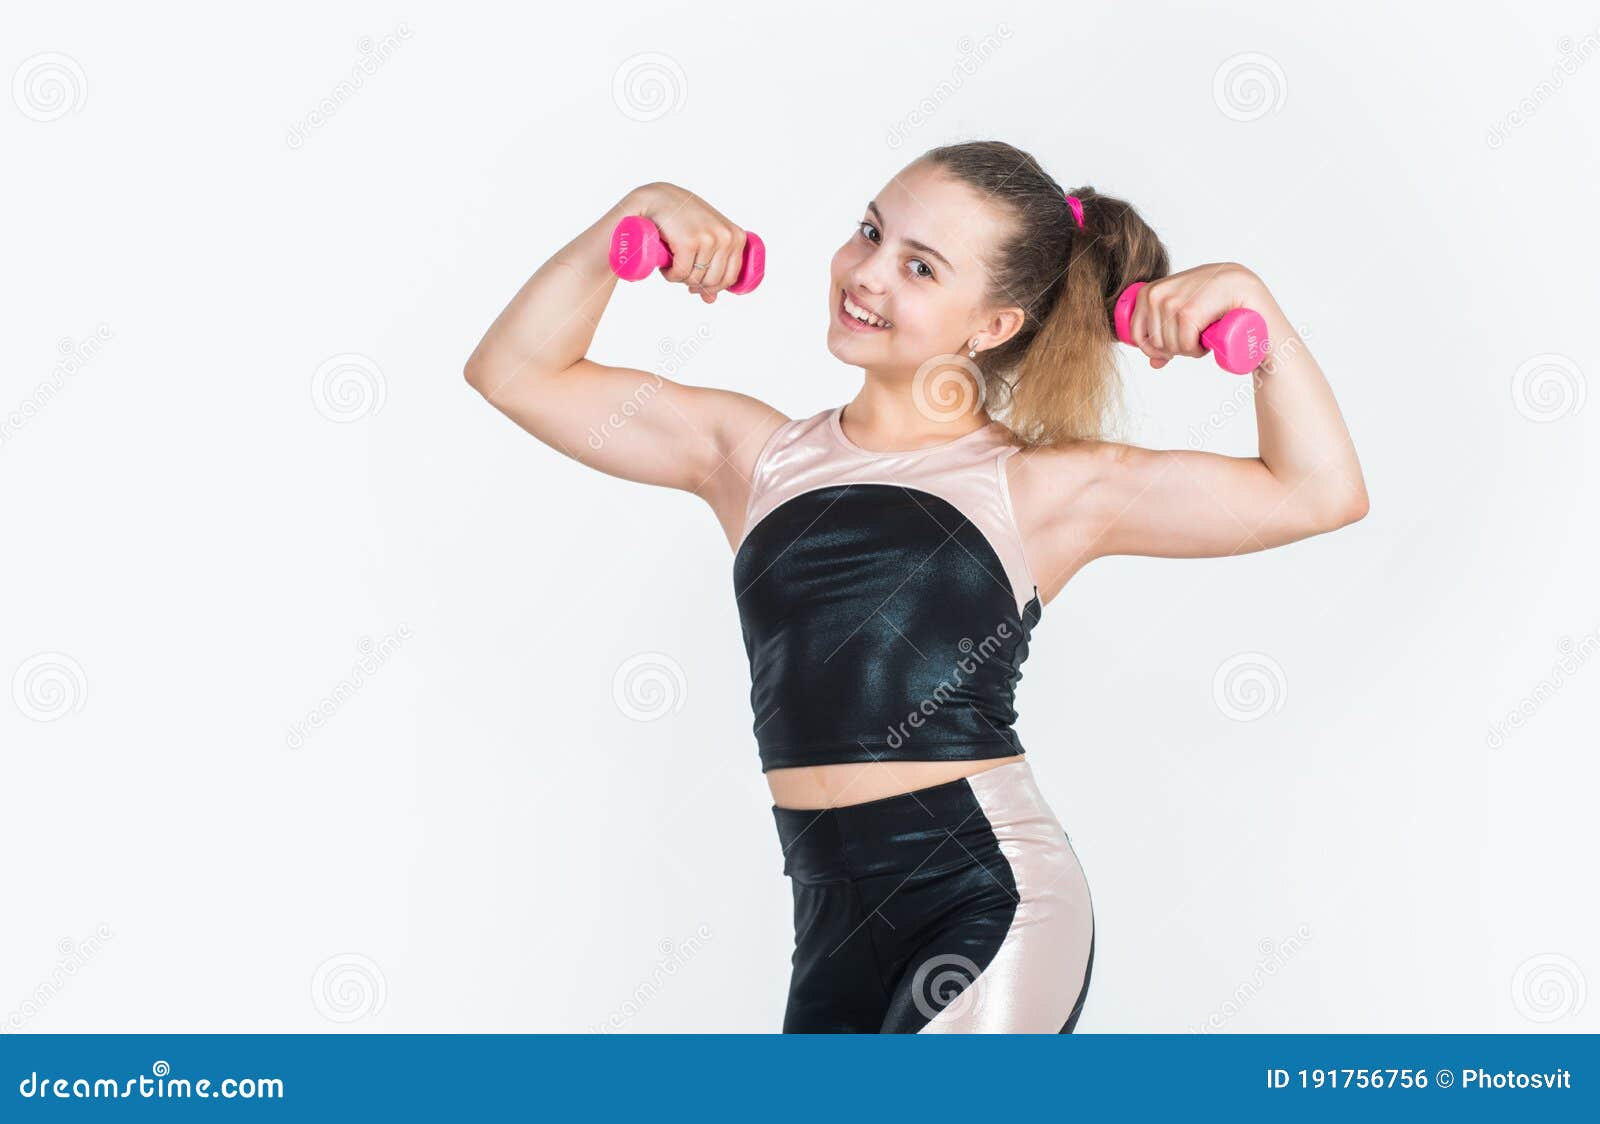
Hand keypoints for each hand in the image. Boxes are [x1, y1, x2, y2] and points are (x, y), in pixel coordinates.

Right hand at [622, 182, 749, 303]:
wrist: (656, 198)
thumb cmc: (681, 219)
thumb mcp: (703, 241)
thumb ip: (712, 268)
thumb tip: (711, 300)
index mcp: (736, 237)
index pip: (730, 277)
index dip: (711, 286)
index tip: (695, 283)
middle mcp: (726, 237)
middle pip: (713, 282)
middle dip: (693, 282)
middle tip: (679, 269)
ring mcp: (709, 238)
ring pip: (696, 279)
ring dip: (680, 278)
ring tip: (672, 262)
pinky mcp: (689, 241)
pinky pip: (681, 274)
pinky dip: (670, 275)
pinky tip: (666, 265)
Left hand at [1123, 262, 1264, 368]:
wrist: (1273, 337)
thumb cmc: (1235, 336)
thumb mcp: (1197, 332)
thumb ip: (1174, 338)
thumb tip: (1152, 360)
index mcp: (1180, 279)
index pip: (1140, 305)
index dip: (1145, 337)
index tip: (1165, 352)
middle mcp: (1189, 275)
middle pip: (1152, 322)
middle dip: (1168, 348)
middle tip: (1194, 347)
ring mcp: (1201, 282)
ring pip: (1168, 330)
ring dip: (1184, 350)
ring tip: (1204, 343)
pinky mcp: (1213, 294)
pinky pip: (1185, 330)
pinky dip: (1193, 348)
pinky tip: (1209, 344)